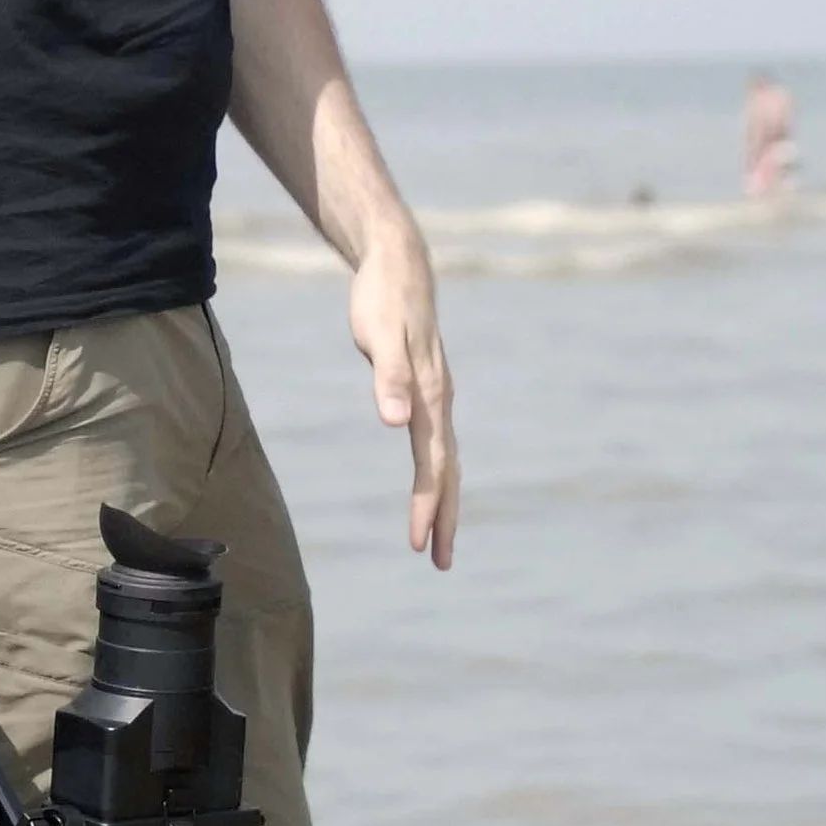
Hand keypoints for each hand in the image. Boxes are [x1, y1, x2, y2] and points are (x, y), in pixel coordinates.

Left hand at [350, 224, 459, 570]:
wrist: (397, 263)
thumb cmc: (382, 299)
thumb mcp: (378, 336)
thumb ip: (389, 378)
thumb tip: (394, 422)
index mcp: (430, 396)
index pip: (432, 464)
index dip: (429, 505)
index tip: (421, 543)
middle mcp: (439, 400)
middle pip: (447, 470)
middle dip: (446, 517)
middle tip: (441, 563)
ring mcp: (436, 394)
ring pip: (445, 458)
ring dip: (444, 498)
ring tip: (437, 537)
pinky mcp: (426, 386)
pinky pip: (436, 441)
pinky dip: (436, 470)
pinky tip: (430, 481)